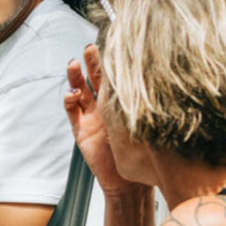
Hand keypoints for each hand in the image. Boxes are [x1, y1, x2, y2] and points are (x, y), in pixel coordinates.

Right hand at [64, 44, 131, 195]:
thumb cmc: (141, 153)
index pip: (114, 76)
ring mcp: (91, 117)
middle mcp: (104, 107)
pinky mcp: (81, 131)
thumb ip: (144, 104)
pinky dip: (69, 101)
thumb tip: (156, 78)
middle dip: (91, 62)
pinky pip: (72, 113)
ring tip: (72, 65)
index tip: (112, 44)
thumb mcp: (144, 122)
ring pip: (80, 91)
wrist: (128, 181)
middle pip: (94, 79)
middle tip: (89, 48)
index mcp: (120, 102)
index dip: (110, 61)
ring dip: (75, 78)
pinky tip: (72, 94)